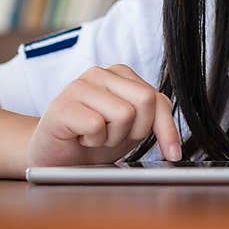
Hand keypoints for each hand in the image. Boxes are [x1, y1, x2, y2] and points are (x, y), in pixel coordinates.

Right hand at [26, 64, 181, 166]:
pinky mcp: (62, 104)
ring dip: (111, 138)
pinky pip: (97, 126)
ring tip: (94, 136)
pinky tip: (80, 137)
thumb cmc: (93, 140)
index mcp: (121, 74)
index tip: (173, 154)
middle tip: (113, 137)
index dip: (167, 129)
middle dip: (136, 130)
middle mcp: (101, 73)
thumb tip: (175, 144)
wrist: (53, 156)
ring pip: (124, 114)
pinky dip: (92, 141)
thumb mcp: (131, 130)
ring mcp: (79, 85)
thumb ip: (154, 121)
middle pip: (145, 100)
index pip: (157, 99)